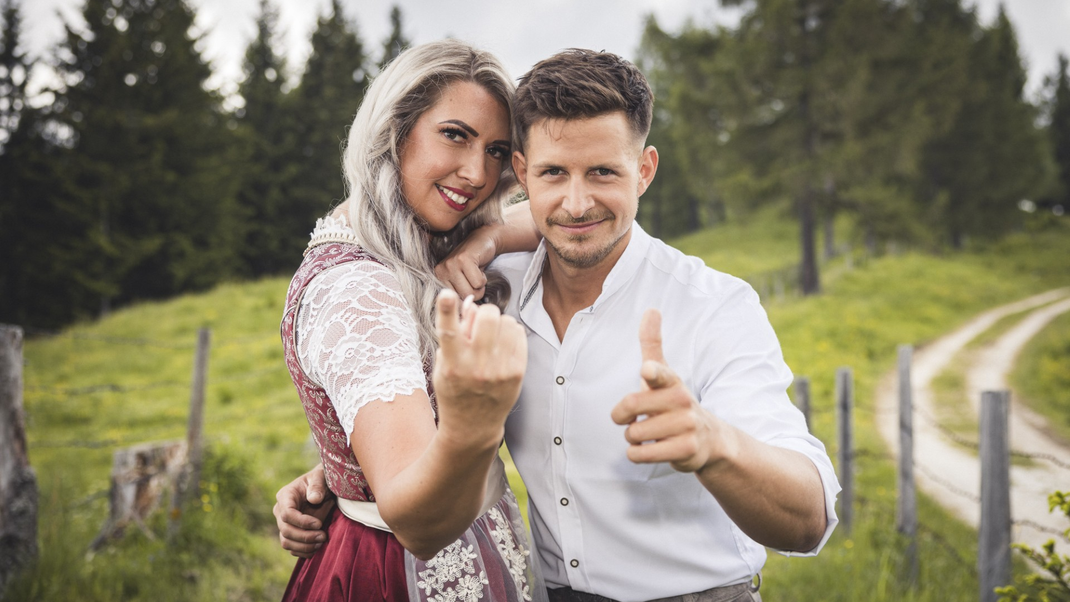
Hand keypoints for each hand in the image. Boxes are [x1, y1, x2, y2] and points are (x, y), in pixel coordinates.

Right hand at [273, 464, 335, 557]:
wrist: (325, 488)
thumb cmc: (322, 480)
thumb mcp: (321, 477)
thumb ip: (317, 486)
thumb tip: (314, 499)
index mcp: (286, 496)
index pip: (287, 514)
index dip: (302, 522)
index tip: (319, 524)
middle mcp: (281, 511)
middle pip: (286, 530)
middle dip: (305, 536)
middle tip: (323, 536)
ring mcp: (284, 524)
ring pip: (286, 542)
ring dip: (304, 546)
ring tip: (321, 542)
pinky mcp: (291, 534)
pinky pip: (292, 548)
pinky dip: (303, 552)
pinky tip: (317, 547)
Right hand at [432, 289, 526, 444]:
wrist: (473, 425)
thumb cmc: (454, 389)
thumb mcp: (443, 364)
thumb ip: (454, 333)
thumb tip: (470, 302)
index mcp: (451, 364)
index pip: (448, 332)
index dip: (446, 310)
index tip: (447, 294)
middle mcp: (476, 367)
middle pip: (487, 316)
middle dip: (484, 312)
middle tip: (480, 323)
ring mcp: (499, 370)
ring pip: (506, 321)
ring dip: (498, 322)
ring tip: (491, 337)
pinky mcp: (517, 372)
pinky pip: (518, 333)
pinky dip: (510, 332)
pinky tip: (502, 344)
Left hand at [434, 226, 498, 299]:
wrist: (483, 242)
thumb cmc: (474, 266)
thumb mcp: (462, 282)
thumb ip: (460, 297)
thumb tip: (465, 310)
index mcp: (437, 278)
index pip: (453, 302)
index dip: (466, 297)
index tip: (466, 284)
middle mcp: (441, 271)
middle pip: (463, 298)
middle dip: (474, 291)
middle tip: (473, 277)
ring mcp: (451, 264)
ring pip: (471, 292)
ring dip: (479, 285)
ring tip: (475, 272)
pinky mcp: (464, 259)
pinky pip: (478, 282)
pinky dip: (483, 278)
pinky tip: (478, 267)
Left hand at [611, 309, 730, 472]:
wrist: (708, 439)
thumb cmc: (674, 401)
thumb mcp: (665, 373)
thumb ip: (653, 344)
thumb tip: (651, 309)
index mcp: (671, 381)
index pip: (661, 374)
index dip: (652, 373)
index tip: (647, 370)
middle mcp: (681, 401)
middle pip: (630, 406)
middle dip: (622, 417)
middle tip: (632, 418)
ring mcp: (685, 426)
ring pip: (633, 434)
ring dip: (632, 437)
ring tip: (649, 434)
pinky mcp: (685, 450)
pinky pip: (641, 454)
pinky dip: (637, 454)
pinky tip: (652, 449)